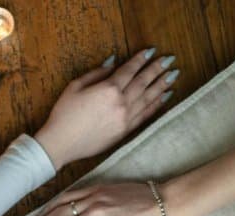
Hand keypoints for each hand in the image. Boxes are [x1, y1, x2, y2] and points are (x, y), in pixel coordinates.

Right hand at [33, 49, 178, 169]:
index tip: (152, 51)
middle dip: (157, 69)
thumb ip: (96, 73)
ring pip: (149, 98)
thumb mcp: (75, 87)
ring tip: (173, 75)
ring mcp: (125, 118)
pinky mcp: (125, 131)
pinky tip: (165, 97)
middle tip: (169, 60)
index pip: (129, 70)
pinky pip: (145, 115)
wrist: (61, 144)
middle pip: (143, 82)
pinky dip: (157, 105)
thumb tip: (113, 62)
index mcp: (108, 89)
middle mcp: (121, 103)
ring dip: (162, 85)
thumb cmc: (64, 114)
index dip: (141, 59)